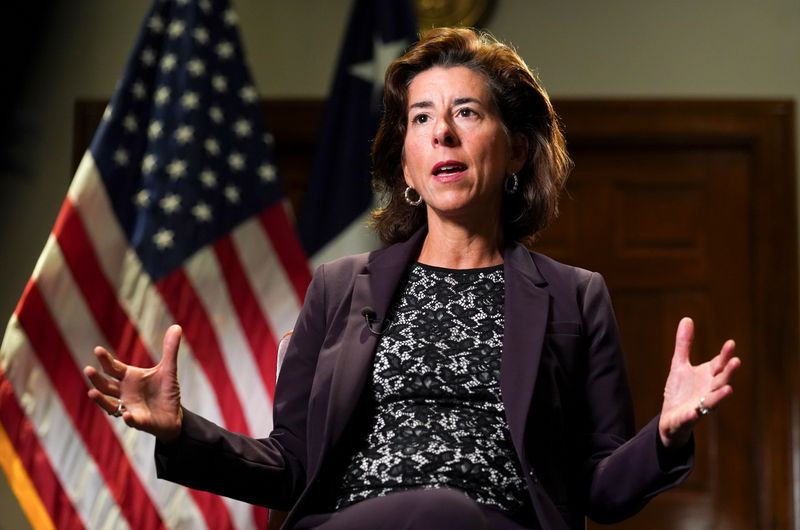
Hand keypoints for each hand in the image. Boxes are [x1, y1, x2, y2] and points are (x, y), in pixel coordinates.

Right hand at [84, 325, 183, 442]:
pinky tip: (126, 414)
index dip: (105, 360)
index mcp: (129, 378)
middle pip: (106, 385)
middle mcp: (124, 392)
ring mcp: (129, 407)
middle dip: (97, 378)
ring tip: (91, 392)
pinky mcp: (139, 420)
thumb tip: (177, 326)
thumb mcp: (169, 369)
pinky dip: (128, 418)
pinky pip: (131, 420)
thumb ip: (170, 350)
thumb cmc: (166, 390)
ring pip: (110, 404)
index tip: (97, 349)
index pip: (113, 368)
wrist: (174, 414)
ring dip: (101, 399)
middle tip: (88, 369)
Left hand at [659, 317, 740, 448]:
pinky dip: (693, 414)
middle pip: (721, 380)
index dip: (725, 355)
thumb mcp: (680, 365)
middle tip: (736, 361)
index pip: (719, 364)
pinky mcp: (688, 418)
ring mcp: (700, 405)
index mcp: (707, 377)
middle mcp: (708, 390)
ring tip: (728, 388)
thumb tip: (687, 318)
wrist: (672, 418)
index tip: (731, 343)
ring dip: (720, 395)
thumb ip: (684, 344)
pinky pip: (691, 417)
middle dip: (728, 372)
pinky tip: (694, 411)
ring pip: (713, 401)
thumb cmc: (681, 391)